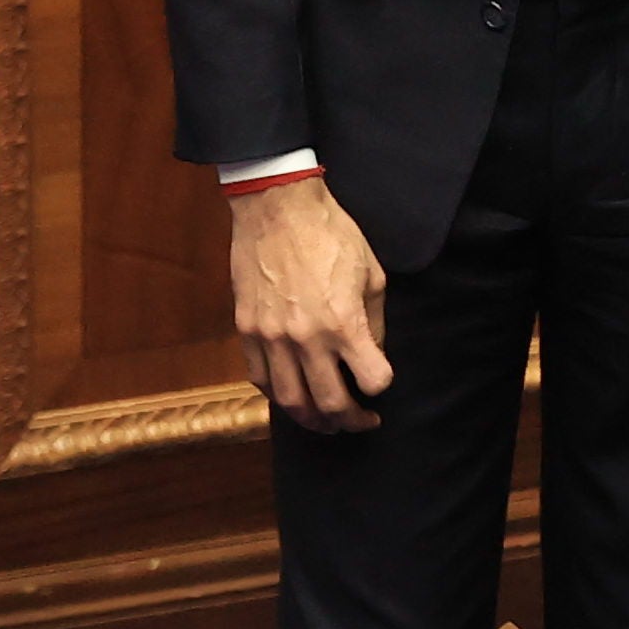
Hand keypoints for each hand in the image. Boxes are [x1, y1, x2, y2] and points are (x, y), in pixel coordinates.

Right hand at [229, 179, 392, 430]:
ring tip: (326, 421)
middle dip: (351, 420)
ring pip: (291, 402)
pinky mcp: (247, 330)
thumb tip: (373, 354)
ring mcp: (272, 337)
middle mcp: (307, 338)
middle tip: (360, 421)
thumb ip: (375, 320)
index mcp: (344, 322)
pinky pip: (260, 379)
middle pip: (331, 404)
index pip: (373, 380)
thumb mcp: (372, 273)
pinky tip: (292, 394)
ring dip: (312, 420)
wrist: (277, 207)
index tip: (380, 380)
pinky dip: (278, 395)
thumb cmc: (330, 233)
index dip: (381, 385)